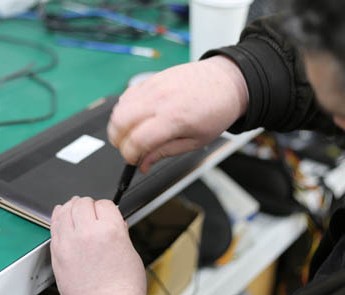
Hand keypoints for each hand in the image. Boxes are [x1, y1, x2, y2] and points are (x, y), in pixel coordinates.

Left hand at [50, 196, 146, 294]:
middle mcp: (87, 233)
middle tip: (91, 211)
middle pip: (82, 203)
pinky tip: (60, 217)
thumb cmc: (122, 288)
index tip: (106, 212)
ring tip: (73, 209)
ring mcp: (69, 243)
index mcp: (111, 230)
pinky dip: (57, 219)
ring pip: (64, 211)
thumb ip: (119, 233)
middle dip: (88, 205)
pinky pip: (53, 228)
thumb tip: (114, 222)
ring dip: (70, 207)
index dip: (106, 207)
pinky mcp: (57, 254)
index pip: (104, 203)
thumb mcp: (130, 252)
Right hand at [108, 55, 248, 172]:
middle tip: (127, 149)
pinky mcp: (151, 79)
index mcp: (174, 119)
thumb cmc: (216, 110)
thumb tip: (144, 164)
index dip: (130, 155)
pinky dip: (124, 109)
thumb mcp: (196, 141)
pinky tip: (134, 118)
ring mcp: (153, 87)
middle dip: (118, 141)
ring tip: (130, 134)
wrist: (227, 82)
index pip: (137, 141)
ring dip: (118, 125)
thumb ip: (165, 152)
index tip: (133, 160)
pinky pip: (126, 95)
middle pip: (120, 122)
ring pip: (119, 108)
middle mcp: (160, 100)